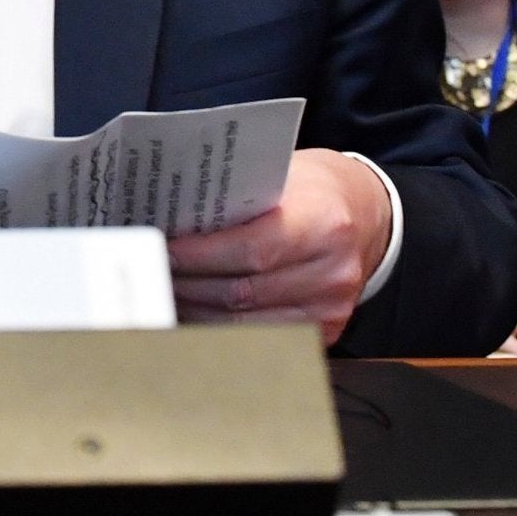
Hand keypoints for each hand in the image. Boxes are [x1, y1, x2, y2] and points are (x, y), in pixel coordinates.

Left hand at [169, 149, 391, 346]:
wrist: (366, 211)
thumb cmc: (314, 189)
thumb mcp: (282, 177)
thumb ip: (237, 200)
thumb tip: (172, 219)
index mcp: (324, 222)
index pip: (251, 250)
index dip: (200, 257)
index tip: (163, 252)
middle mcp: (333, 271)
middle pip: (243, 293)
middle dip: (188, 285)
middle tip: (150, 274)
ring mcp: (332, 307)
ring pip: (247, 324)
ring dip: (199, 312)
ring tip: (165, 293)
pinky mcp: (328, 331)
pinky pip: (264, 338)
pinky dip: (224, 329)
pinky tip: (197, 313)